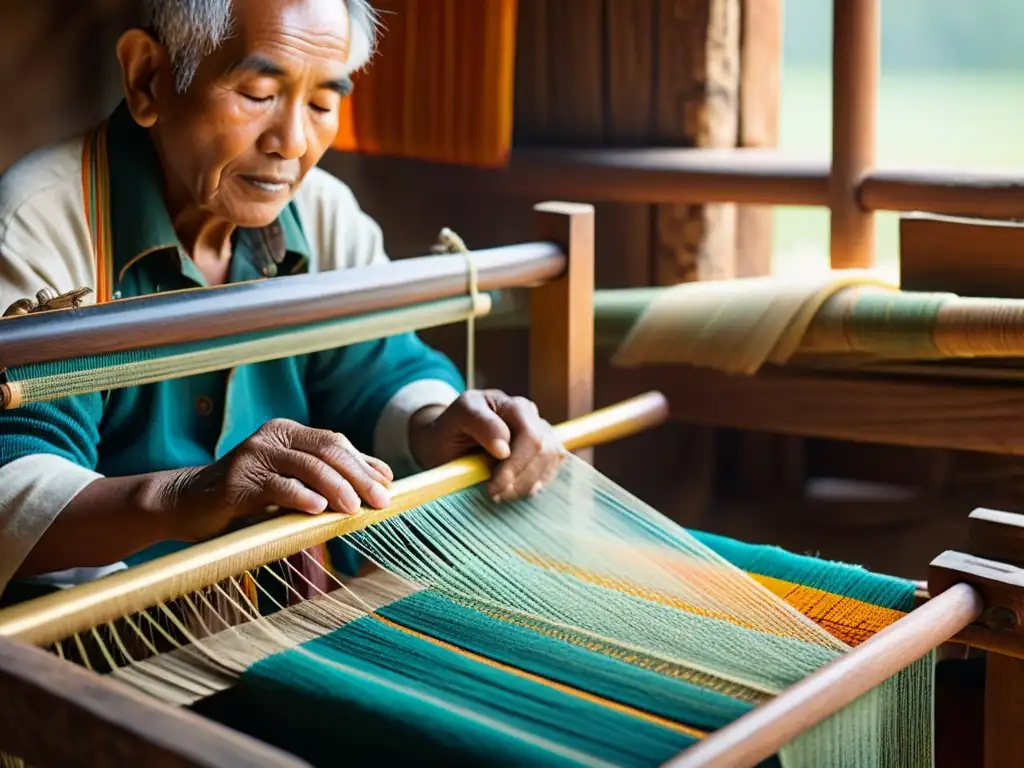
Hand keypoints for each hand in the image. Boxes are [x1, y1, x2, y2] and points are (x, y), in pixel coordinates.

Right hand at [161, 419, 393, 541]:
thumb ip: (329, 478)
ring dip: (335, 487)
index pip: (335, 443)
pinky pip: (275, 486)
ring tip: (354, 507)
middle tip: (379, 501)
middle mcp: (272, 436)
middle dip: (358, 477)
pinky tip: (317, 508)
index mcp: (288, 432)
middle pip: (326, 451)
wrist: (188, 505)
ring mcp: (253, 455)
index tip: (388, 487)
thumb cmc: (247, 498)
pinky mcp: (236, 480)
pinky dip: (299, 496)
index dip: (364, 464)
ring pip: (306, 466)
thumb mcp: (292, 484)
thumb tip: (383, 478)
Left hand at [408, 390, 565, 501]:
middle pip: (545, 450)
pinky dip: (534, 485)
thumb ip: (479, 424)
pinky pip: (551, 469)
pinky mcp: (544, 451)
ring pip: (553, 461)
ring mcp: (540, 432)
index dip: (515, 466)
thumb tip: (505, 449)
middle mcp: (530, 416)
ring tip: (501, 495)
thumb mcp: (454, 420)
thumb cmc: (448, 431)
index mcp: (510, 405)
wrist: (447, 442)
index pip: (530, 436)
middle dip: (522, 479)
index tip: (492, 488)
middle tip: (495, 495)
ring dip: (528, 485)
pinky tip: (513, 491)